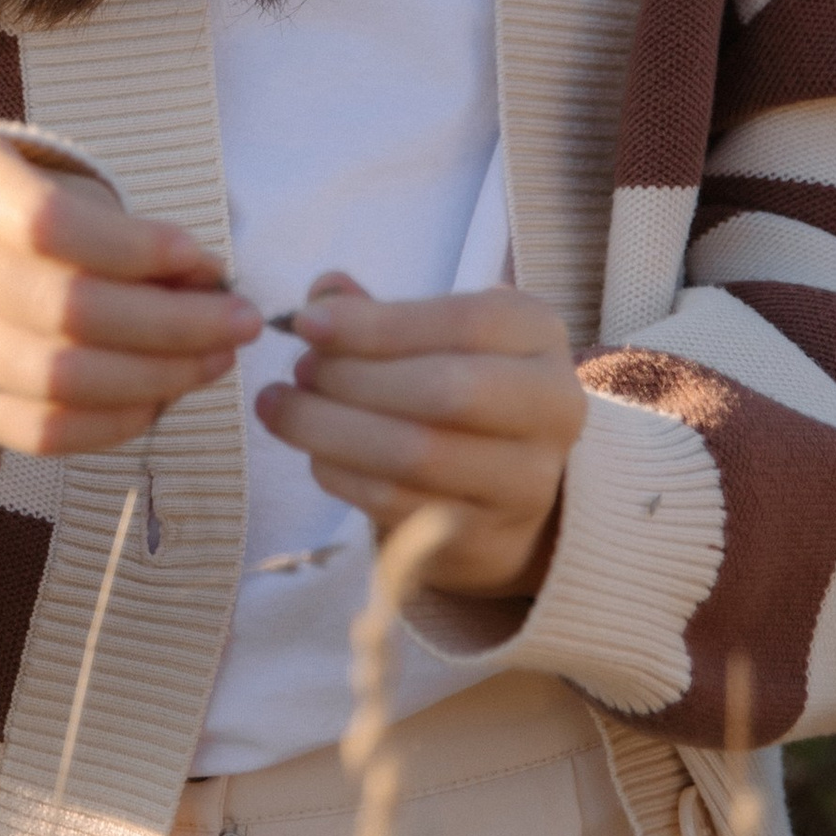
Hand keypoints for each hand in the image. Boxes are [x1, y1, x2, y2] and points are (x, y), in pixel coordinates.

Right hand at [0, 131, 260, 456]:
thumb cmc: (2, 204)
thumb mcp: (51, 181)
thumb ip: (122, 229)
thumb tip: (208, 282)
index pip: (49, 224)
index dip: (137, 250)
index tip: (205, 261)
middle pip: (61, 310)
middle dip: (171, 324)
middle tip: (241, 323)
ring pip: (53, 380)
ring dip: (155, 378)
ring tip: (214, 361)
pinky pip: (35, 431)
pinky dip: (110, 423)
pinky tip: (162, 401)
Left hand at [254, 274, 586, 599]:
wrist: (508, 492)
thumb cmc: (461, 389)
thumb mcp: (437, 336)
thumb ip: (381, 313)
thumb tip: (322, 295)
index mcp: (539, 336)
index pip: (464, 323)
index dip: (379, 324)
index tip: (307, 324)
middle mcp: (553, 407)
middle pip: (445, 392)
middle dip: (353, 379)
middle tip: (298, 371)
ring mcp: (528, 482)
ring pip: (417, 457)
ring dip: (332, 430)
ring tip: (282, 407)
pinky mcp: (490, 540)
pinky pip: (400, 507)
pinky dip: (343, 477)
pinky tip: (314, 455)